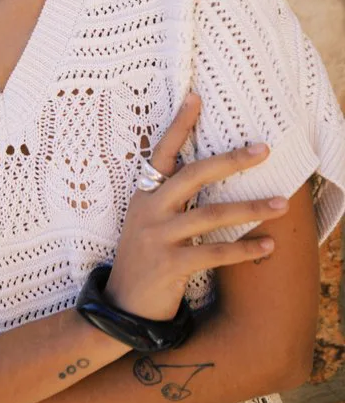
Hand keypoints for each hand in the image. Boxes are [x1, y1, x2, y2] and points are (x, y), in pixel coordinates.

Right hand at [104, 92, 287, 320]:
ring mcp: (157, 237)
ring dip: (250, 209)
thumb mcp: (146, 220)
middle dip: (231, 161)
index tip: (196, 97)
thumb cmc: (143, 258)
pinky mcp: (169, 266)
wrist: (123, 306)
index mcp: (144, 194)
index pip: (162, 151)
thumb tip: (205, 173)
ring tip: (280, 204)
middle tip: (262, 150)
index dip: (179, 124)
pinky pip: (214, 253)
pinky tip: (267, 245)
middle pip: (193, 175)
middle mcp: (149, 209)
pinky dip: (244, 250)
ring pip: (211, 214)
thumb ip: (167, 197)